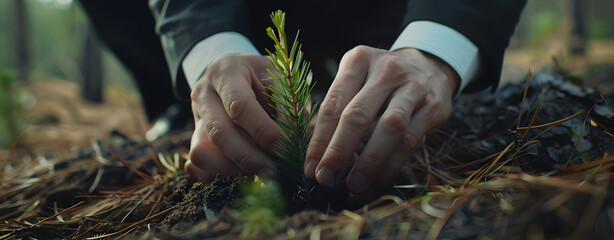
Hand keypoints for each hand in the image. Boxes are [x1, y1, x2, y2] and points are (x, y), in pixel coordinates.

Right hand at [185, 55, 280, 181]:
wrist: (237, 74)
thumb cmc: (264, 78)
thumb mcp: (280, 79)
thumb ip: (289, 106)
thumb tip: (291, 143)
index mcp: (225, 72)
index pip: (239, 106)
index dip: (263, 132)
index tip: (285, 150)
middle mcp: (204, 94)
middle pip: (219, 132)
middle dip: (249, 158)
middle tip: (273, 173)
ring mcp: (196, 118)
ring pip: (202, 151)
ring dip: (233, 169)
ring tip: (259, 173)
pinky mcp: (195, 137)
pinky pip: (196, 163)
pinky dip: (215, 174)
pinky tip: (239, 174)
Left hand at [304, 46, 457, 193]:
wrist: (429, 67)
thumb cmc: (380, 81)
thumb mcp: (357, 79)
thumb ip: (338, 108)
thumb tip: (316, 155)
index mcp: (359, 60)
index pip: (333, 103)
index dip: (320, 139)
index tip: (310, 167)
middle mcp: (386, 69)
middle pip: (358, 114)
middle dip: (339, 151)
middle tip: (326, 178)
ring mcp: (413, 86)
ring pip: (389, 127)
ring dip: (369, 162)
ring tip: (354, 186)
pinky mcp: (433, 106)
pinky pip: (410, 140)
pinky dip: (391, 164)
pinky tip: (377, 181)